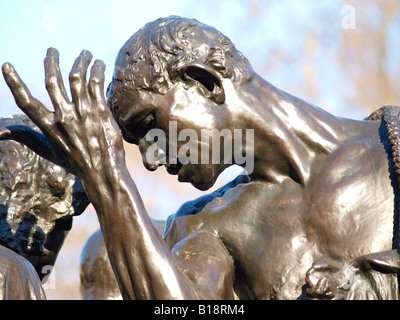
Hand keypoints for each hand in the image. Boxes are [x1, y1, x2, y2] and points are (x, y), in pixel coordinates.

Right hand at [1, 48, 123, 178]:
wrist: (103, 171)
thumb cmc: (75, 162)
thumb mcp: (47, 152)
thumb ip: (26, 137)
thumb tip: (1, 132)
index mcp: (49, 127)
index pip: (26, 102)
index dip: (15, 83)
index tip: (6, 66)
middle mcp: (64, 117)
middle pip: (52, 81)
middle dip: (50, 61)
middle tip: (52, 50)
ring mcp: (83, 113)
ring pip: (76, 77)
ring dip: (80, 61)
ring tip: (84, 53)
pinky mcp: (101, 111)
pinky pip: (96, 83)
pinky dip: (97, 70)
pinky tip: (98, 64)